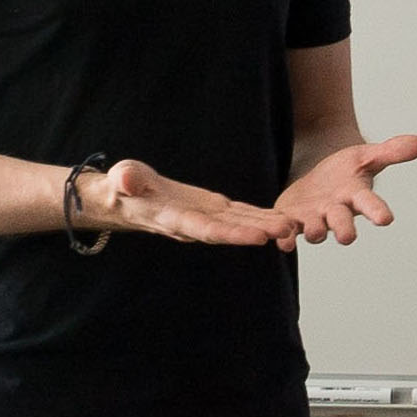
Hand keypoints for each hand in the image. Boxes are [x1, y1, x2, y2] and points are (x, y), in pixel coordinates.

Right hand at [84, 159, 302, 247]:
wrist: (126, 199)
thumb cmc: (122, 188)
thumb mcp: (121, 180)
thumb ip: (126, 180)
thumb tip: (126, 180)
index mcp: (175, 219)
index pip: (207, 229)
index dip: (233, 233)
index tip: (258, 236)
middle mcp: (195, 223)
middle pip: (232, 230)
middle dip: (260, 231)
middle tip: (288, 230)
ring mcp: (206, 218)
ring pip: (240, 224)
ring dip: (267, 225)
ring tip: (294, 226)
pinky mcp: (213, 210)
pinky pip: (240, 215)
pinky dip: (261, 217)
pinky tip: (283, 218)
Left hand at [276, 133, 416, 247]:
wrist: (318, 174)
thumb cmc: (346, 169)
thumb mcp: (366, 155)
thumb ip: (391, 151)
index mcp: (355, 195)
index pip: (370, 203)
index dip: (377, 210)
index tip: (386, 219)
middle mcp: (336, 211)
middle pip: (342, 221)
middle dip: (344, 228)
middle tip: (348, 237)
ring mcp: (314, 217)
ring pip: (314, 229)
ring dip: (313, 231)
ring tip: (313, 232)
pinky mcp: (291, 219)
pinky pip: (287, 231)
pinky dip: (284, 237)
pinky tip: (281, 241)